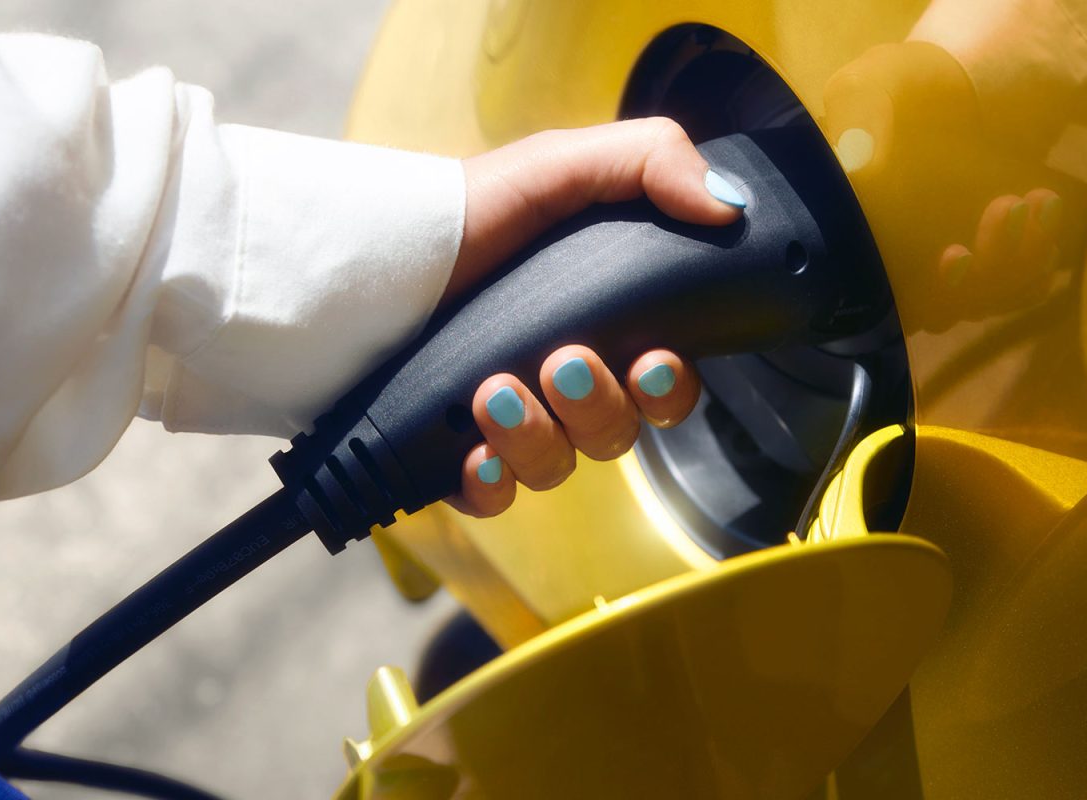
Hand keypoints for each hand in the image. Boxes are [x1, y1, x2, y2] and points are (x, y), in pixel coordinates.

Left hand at [442, 118, 739, 516]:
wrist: (357, 258)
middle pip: (618, 433)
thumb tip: (730, 203)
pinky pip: (494, 498)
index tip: (653, 363)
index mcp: (599, 326)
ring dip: (538, 435)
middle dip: (599, 406)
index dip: (670, 388)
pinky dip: (491, 484)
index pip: (666, 386)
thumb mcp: (556, 166)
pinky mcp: (452, 459)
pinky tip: (474, 455)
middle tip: (562, 364)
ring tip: (493, 391)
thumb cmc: (460, 214)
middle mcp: (559, 382)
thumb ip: (650, 163)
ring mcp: (507, 425)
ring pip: (559, 467)